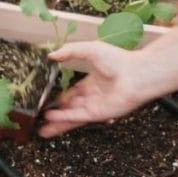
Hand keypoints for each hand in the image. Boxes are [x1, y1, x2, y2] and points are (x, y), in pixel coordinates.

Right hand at [39, 27, 177, 137]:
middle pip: (69, 107)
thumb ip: (70, 51)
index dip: (58, 97)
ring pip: (71, 116)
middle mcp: (92, 96)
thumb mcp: (90, 49)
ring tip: (41, 127)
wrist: (137, 74)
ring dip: (56, 121)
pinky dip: (64, 118)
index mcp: (92, 82)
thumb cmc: (119, 60)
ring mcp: (94, 106)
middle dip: (55, 113)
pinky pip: (77, 116)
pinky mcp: (97, 113)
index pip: (71, 92)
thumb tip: (52, 54)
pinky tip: (51, 119)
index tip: (45, 99)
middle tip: (40, 117)